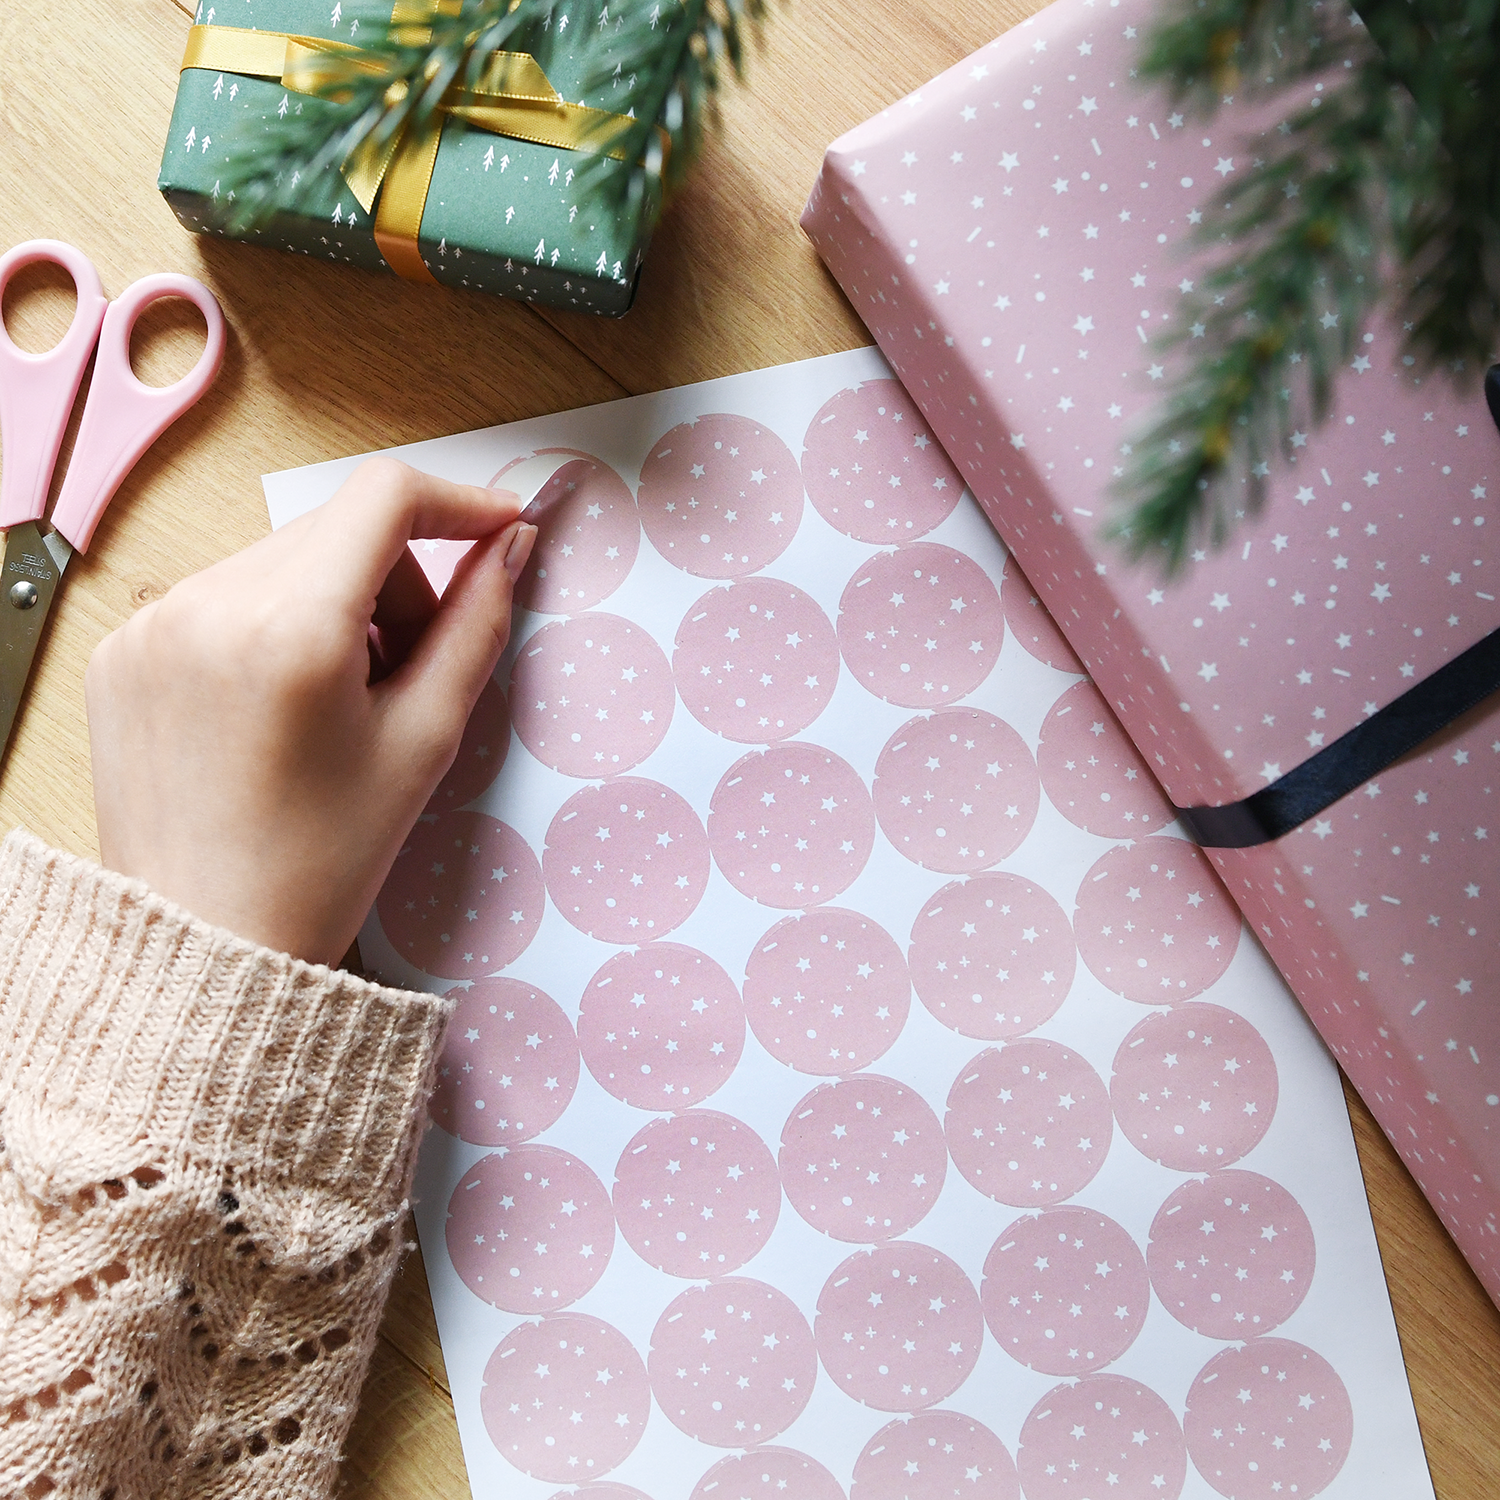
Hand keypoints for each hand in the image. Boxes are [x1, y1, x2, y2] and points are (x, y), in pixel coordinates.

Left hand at [85, 457, 534, 965]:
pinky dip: (271, 628)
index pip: (384, 498)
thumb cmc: (320, 861)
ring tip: (341, 701)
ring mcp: (152, 625)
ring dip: (333, 604)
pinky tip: (281, 709)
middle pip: (335, 531)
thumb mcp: (424, 740)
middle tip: (411, 667)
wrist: (206, 942)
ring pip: (280, 562)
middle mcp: (205, 606)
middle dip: (395, 581)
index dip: (456, 501)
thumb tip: (506, 548)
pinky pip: (221, 597)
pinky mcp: (123, 651)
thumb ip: (475, 626)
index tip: (495, 529)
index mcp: (289, 629)